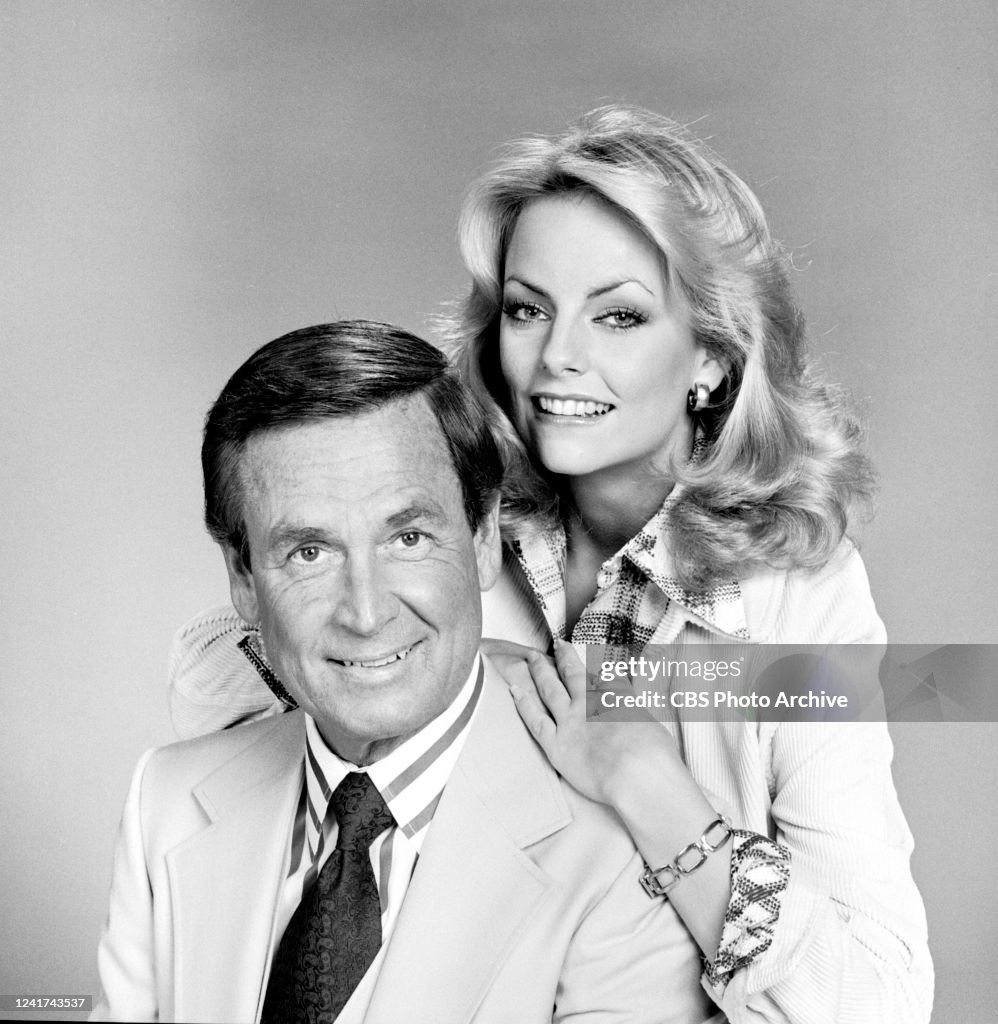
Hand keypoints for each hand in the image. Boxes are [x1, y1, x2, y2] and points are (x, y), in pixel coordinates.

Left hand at [504, 639, 681, 808]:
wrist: (639, 774)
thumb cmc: (655, 756)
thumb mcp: (651, 725)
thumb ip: (635, 713)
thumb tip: (631, 708)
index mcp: (616, 697)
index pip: (603, 675)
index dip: (595, 665)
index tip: (589, 657)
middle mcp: (590, 703)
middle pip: (573, 673)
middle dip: (565, 656)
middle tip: (558, 643)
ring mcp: (570, 721)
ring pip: (550, 689)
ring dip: (540, 671)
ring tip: (532, 657)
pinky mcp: (556, 744)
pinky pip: (535, 719)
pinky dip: (524, 702)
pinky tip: (515, 689)